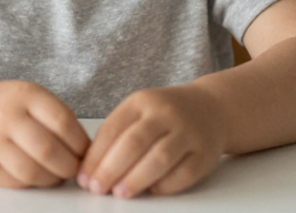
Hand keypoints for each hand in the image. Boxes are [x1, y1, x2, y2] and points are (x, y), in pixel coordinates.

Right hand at [0, 80, 89, 188]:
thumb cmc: (14, 106)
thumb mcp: (37, 98)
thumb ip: (61, 119)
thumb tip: (89, 152)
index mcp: (26, 95)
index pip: (62, 122)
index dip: (81, 143)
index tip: (87, 152)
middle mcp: (5, 116)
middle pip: (47, 150)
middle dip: (69, 166)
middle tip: (76, 169)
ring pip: (31, 171)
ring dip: (53, 179)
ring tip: (58, 174)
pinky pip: (16, 182)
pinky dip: (34, 183)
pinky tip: (39, 175)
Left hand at [77, 84, 226, 197]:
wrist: (212, 108)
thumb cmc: (165, 114)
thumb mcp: (139, 110)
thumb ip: (117, 132)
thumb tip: (91, 168)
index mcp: (142, 101)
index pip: (113, 129)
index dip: (95, 156)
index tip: (84, 177)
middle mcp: (166, 113)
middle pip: (134, 143)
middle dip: (111, 169)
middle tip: (97, 188)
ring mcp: (188, 132)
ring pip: (160, 158)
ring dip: (136, 178)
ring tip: (120, 193)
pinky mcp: (206, 153)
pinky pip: (184, 173)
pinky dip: (165, 185)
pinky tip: (151, 191)